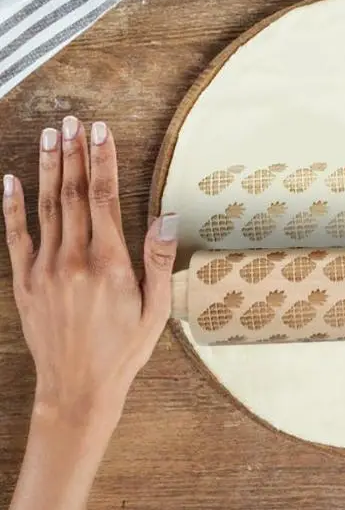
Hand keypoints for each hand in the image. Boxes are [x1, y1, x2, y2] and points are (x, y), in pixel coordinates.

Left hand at [2, 117, 178, 438]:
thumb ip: (158, 261)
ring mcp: (45, 270)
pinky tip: (11, 180)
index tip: (100, 132)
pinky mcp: (25, 283)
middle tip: (72, 121)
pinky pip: (16, 236)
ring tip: (51, 136)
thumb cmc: (123, 349)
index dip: (102, 161)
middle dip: (74, 154)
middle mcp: (73, 260)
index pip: (104, 198)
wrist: (78, 388)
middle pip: (73, 194)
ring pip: (46, 207)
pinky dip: (13, 206)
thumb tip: (165, 217)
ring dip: (50, 169)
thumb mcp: (156, 309)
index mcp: (109, 264)